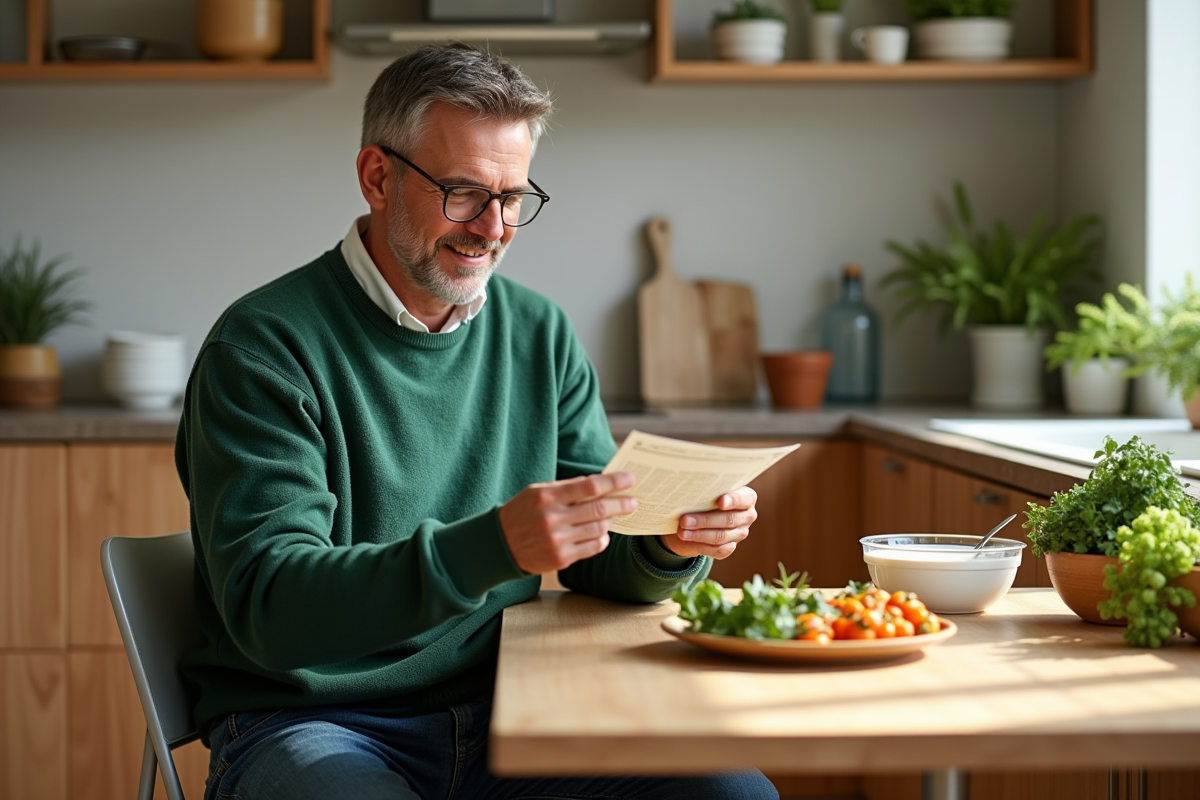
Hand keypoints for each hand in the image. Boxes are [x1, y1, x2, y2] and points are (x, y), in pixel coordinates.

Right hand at [499, 472, 636, 574]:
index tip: (629, 479)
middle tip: (633, 502)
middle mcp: (552, 518)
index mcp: (547, 497)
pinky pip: (593, 547)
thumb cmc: (522, 512)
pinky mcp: (561, 558)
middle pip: (599, 509)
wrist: (499, 544)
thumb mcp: (537, 492)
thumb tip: (600, 484)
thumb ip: (567, 488)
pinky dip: (602, 538)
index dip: (613, 482)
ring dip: (610, 521)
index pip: (589, 487)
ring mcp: (557, 540)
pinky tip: (601, 533)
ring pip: (599, 529)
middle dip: (621, 504)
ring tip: (612, 516)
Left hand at [658, 486, 757, 559]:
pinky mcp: (730, 547)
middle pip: (729, 519)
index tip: (720, 502)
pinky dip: (700, 545)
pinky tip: (687, 540)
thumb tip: (690, 491)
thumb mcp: (705, 491)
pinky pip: (717, 549)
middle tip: (684, 519)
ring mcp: (739, 533)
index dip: (733, 500)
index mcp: (747, 497)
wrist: (698, 516)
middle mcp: (747, 516)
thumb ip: (705, 491)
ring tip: (681, 532)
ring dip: (699, 534)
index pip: (744, 499)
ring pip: (721, 536)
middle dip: (705, 520)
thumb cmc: (704, 496)